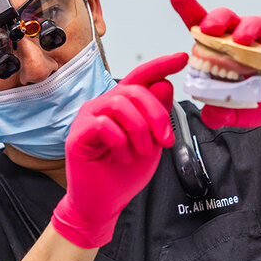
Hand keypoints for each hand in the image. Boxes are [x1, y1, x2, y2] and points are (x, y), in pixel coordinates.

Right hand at [51, 53, 184, 247]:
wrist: (104, 203)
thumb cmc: (123, 174)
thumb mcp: (152, 142)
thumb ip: (158, 115)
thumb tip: (165, 84)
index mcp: (122, 105)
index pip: (141, 77)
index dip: (160, 65)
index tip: (182, 57)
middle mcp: (103, 105)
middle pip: (135, 90)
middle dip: (157, 115)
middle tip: (165, 141)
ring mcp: (88, 117)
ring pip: (120, 105)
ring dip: (140, 130)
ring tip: (142, 152)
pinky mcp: (78, 134)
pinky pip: (104, 125)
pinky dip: (120, 143)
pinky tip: (122, 157)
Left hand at [170, 0, 260, 138]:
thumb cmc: (256, 101)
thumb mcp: (233, 111)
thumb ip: (218, 112)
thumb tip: (210, 115)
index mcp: (219, 46)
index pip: (200, 24)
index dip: (188, 8)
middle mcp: (239, 33)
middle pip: (224, 18)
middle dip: (215, 20)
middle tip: (209, 29)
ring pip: (253, 23)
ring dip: (246, 31)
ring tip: (243, 43)